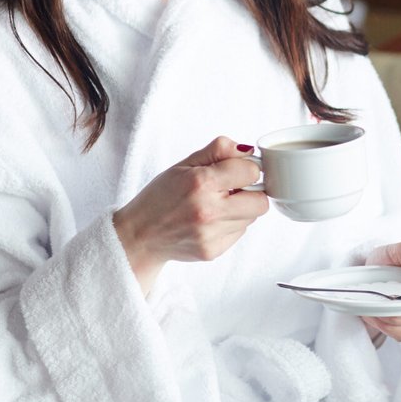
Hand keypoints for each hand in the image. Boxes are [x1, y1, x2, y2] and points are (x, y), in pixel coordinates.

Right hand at [113, 136, 269, 292]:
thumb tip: (249, 149)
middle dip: (252, 192)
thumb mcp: (184, 165)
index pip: (251, 171)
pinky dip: (231, 225)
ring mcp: (211, 234)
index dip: (247, 168)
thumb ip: (218, 151)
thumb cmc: (161, 197)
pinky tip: (210, 221)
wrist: (139, 235)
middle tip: (233, 190)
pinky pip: (240, 233)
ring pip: (252, 218)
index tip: (236, 171)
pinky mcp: (212, 251)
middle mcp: (208, 210)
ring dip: (241, 209)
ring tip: (217, 206)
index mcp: (201, 183)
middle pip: (261, 201)